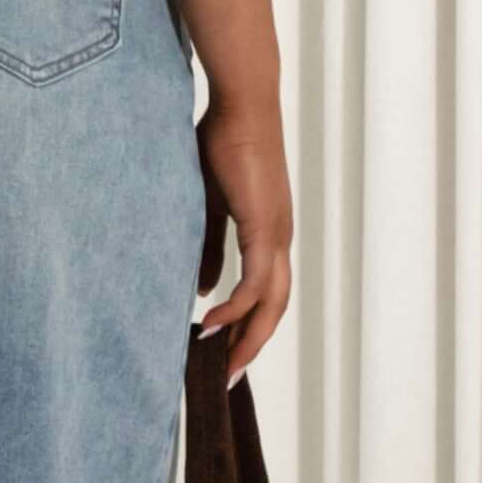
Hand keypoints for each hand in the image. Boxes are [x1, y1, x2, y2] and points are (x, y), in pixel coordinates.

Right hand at [195, 92, 292, 383]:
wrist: (242, 104)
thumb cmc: (222, 143)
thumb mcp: (207, 205)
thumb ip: (207, 247)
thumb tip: (203, 289)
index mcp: (267, 233)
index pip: (265, 293)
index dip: (248, 325)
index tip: (224, 352)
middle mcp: (278, 239)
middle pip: (274, 307)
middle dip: (252, 345)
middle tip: (228, 378)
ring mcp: (276, 234)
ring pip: (271, 302)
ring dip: (248, 337)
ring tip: (222, 365)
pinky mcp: (265, 226)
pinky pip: (256, 281)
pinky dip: (237, 307)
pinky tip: (214, 324)